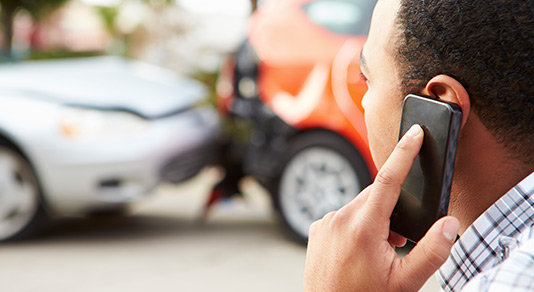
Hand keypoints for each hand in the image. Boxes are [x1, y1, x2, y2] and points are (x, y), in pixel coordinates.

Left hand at [304, 124, 459, 291]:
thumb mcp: (406, 282)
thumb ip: (432, 251)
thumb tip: (449, 224)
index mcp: (364, 228)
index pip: (388, 180)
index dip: (404, 152)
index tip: (414, 133)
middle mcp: (340, 219)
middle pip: (375, 196)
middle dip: (390, 211)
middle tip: (393, 242)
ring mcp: (324, 224)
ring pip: (358, 206)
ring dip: (372, 219)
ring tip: (374, 251)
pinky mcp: (315, 229)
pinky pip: (342, 217)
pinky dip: (354, 225)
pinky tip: (356, 250)